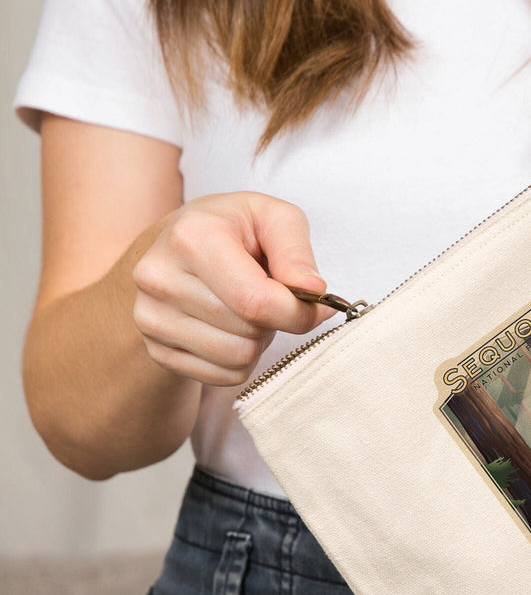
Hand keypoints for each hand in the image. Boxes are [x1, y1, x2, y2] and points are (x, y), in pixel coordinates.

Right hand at [131, 192, 333, 385]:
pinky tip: (230, 327)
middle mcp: (160, 278)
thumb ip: (297, 252)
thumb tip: (313, 291)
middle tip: (267, 294)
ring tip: (247, 309)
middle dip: (274, 320)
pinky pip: (222, 376)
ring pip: (237, 358)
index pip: (256, 301)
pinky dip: (240, 359)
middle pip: (248, 331)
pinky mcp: (155, 349)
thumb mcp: (274, 218)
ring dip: (257, 340)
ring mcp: (151, 317)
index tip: (316, 305)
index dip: (298, 312)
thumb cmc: (233, 229)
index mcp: (191, 238)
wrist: (177, 246)